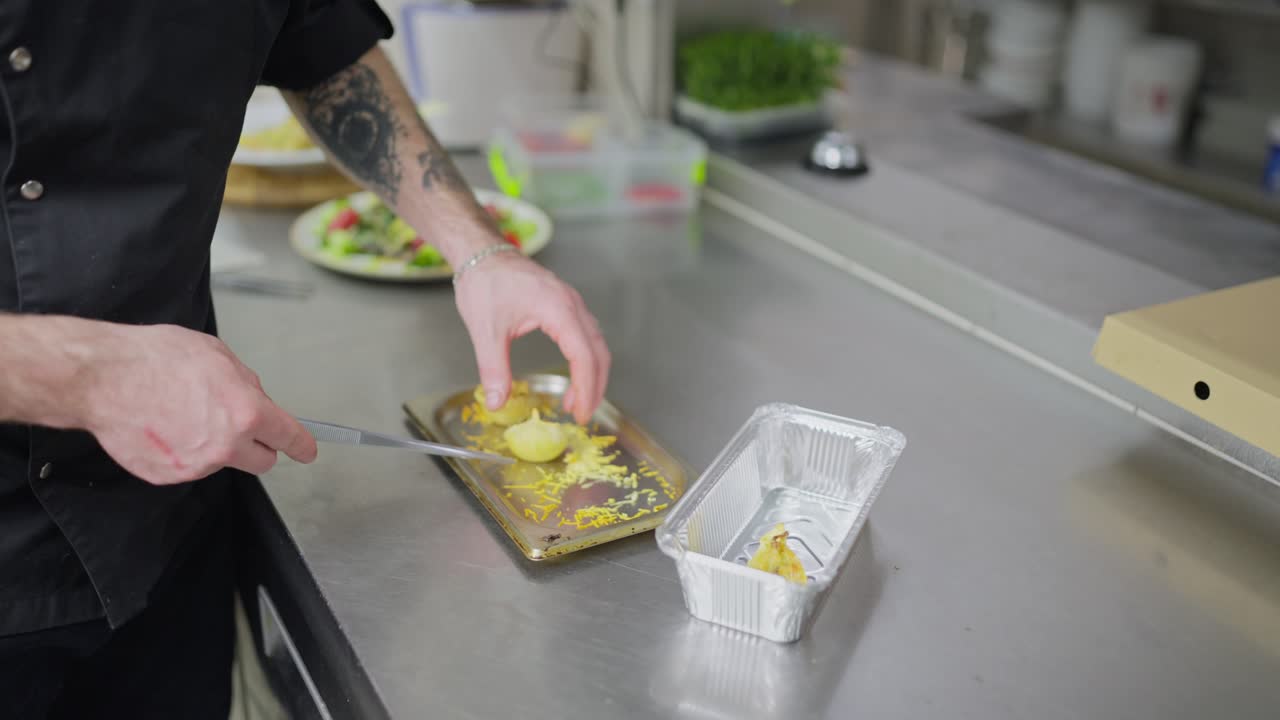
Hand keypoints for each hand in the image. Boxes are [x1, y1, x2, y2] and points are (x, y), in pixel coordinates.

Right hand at [79, 323, 317, 484]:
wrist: (103, 378)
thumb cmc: (155, 359)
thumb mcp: (217, 355)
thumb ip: (246, 382)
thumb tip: (257, 398)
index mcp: (246, 413)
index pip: (288, 437)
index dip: (301, 444)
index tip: (307, 450)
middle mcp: (226, 445)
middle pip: (262, 461)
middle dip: (257, 446)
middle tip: (238, 426)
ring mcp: (196, 465)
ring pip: (222, 461)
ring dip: (214, 444)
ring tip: (183, 413)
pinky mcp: (169, 476)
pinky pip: (189, 466)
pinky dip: (183, 451)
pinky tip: (165, 426)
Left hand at [454, 253, 610, 424]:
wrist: (481, 252)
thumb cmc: (484, 282)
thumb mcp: (486, 330)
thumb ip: (493, 369)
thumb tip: (496, 402)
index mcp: (558, 309)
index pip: (583, 356)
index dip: (585, 388)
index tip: (579, 413)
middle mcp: (572, 304)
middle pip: (598, 352)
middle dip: (595, 386)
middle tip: (583, 414)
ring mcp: (571, 302)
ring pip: (595, 343)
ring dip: (592, 374)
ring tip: (576, 401)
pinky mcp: (564, 304)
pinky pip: (585, 334)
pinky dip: (585, 359)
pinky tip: (571, 374)